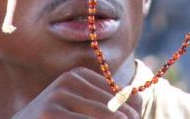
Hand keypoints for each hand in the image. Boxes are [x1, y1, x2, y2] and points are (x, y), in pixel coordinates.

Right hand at [12, 67, 141, 118]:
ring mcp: (59, 95)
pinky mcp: (51, 112)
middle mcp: (70, 79)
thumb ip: (111, 101)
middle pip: (116, 107)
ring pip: (107, 116)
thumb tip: (138, 99)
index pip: (120, 94)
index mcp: (79, 75)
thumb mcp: (83, 108)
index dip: (130, 114)